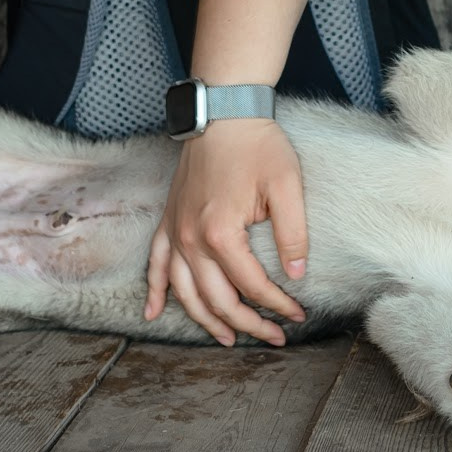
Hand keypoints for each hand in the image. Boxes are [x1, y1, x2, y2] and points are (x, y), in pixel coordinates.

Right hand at [145, 119, 309, 346]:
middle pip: (217, 298)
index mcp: (222, 232)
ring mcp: (176, 231)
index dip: (278, 305)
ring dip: (205, 320)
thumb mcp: (287, 187)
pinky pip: (154, 264)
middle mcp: (191, 238)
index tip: (298, 315)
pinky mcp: (169, 220)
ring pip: (184, 292)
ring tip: (229, 338)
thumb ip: (293, 234)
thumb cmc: (258, 146)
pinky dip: (154, 292)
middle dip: (248, 324)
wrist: (225, 112)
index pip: (252, 285)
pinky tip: (153, 313)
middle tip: (273, 337)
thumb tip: (297, 275)